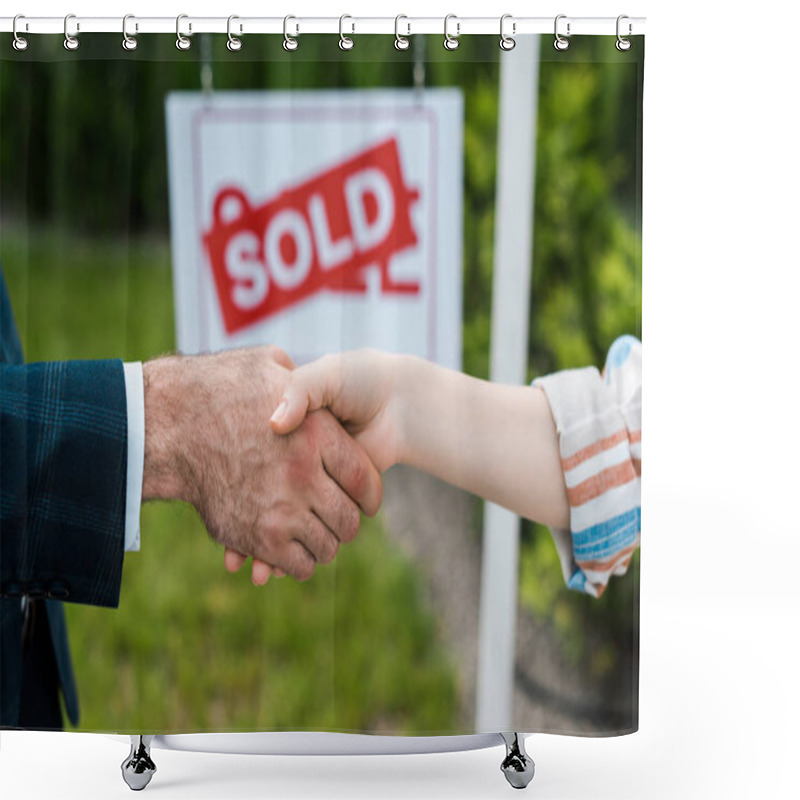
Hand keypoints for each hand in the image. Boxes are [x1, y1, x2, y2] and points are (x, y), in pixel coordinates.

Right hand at [142, 346, 382, 581]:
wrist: (168, 422)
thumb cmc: (218, 386)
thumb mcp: (269, 365)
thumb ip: (300, 384)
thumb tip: (319, 401)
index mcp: (317, 434)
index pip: (363, 479)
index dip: (370, 495)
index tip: (367, 503)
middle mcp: (304, 473)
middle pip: (348, 519)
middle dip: (346, 525)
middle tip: (339, 523)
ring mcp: (282, 508)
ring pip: (326, 546)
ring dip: (323, 547)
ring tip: (315, 538)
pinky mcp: (258, 536)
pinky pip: (296, 564)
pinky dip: (297, 565)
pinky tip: (290, 554)